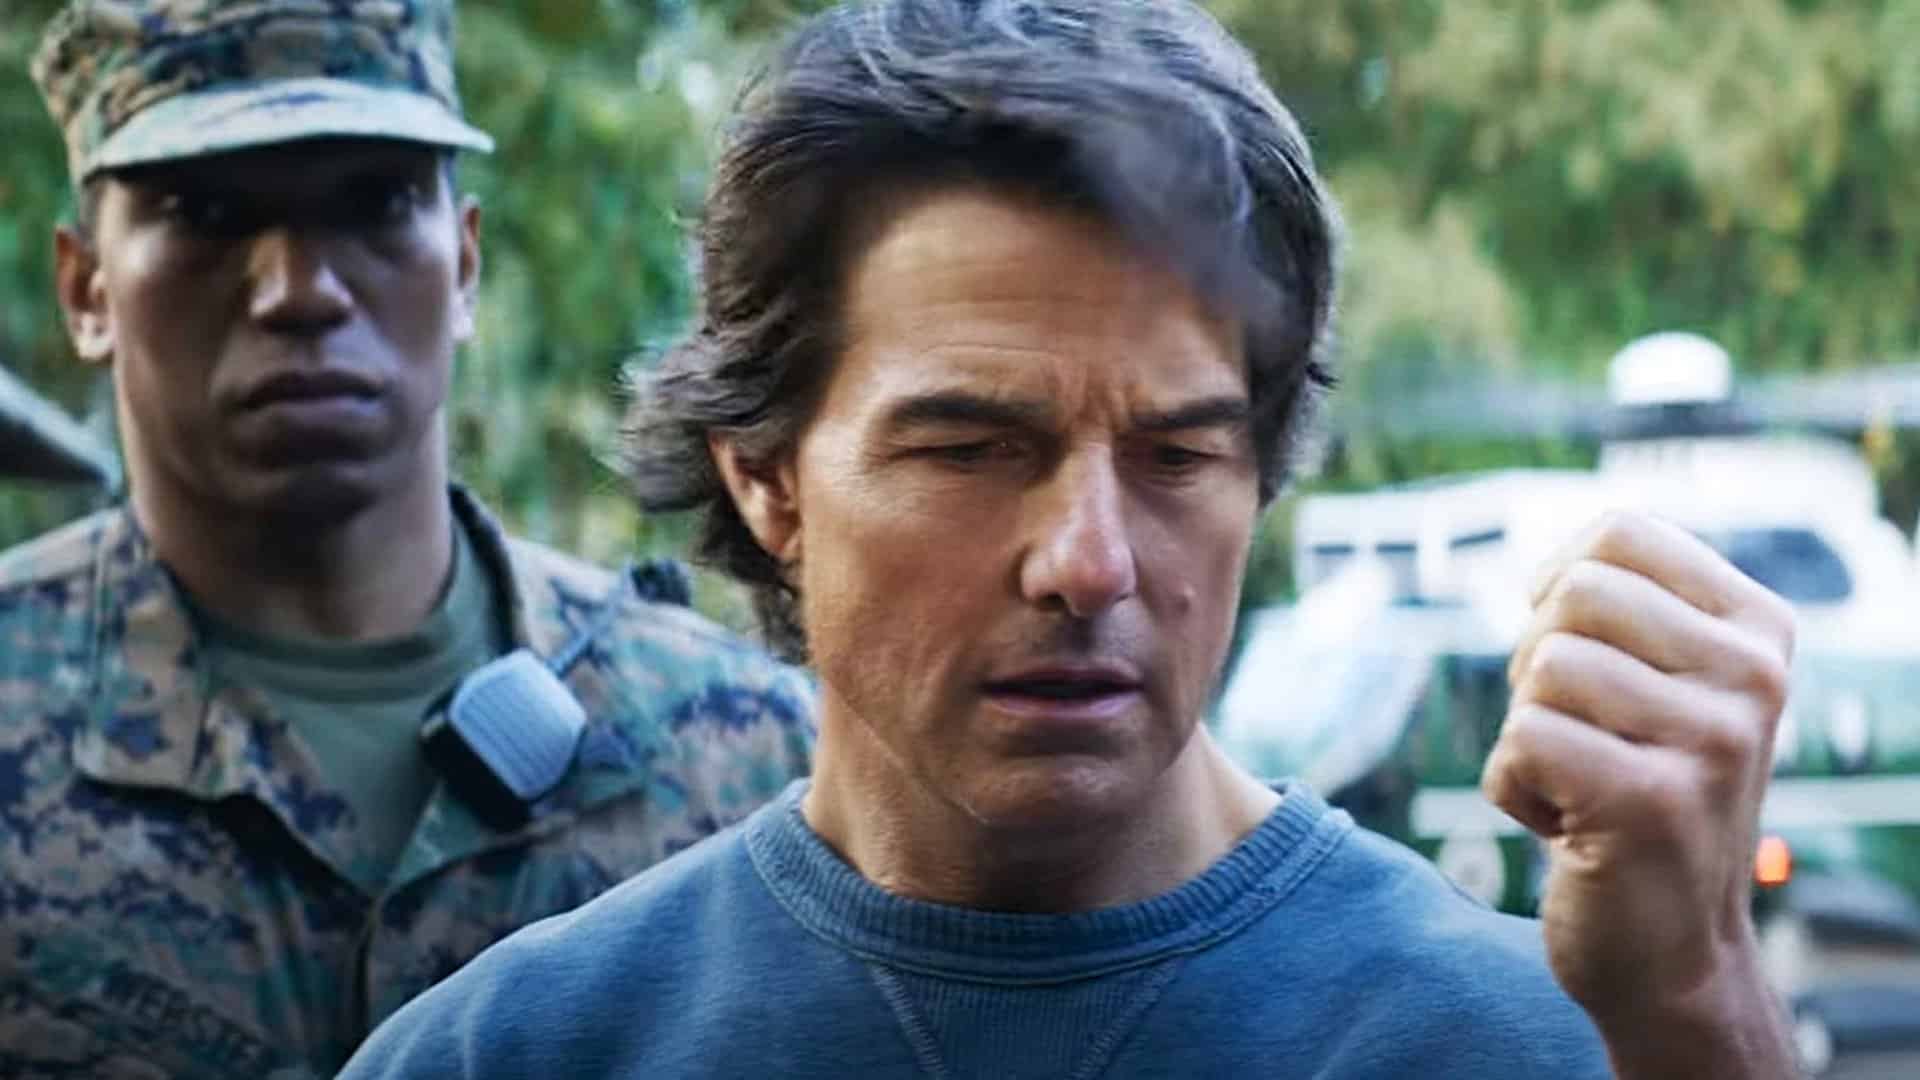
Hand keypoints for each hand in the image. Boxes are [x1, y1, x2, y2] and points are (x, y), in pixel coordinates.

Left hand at [1481, 511, 1796, 1076]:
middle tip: (1576, 734)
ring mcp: (1711, 742)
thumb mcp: (1663, 689)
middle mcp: (1753, 679)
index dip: (1557, 588)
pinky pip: (1519, 740)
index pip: (1620, 533)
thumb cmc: (1641, 799)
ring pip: (1542, 667)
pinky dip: (1512, 789)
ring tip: (1580, 783)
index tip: (1580, 658)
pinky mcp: (1650, 802)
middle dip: (1536, 662)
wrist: (1671, 956)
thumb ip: (1628, 610)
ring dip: (1526, 731)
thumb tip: (1557, 556)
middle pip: (1572, 592)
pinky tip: (1569, 829)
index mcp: (1759, 632)